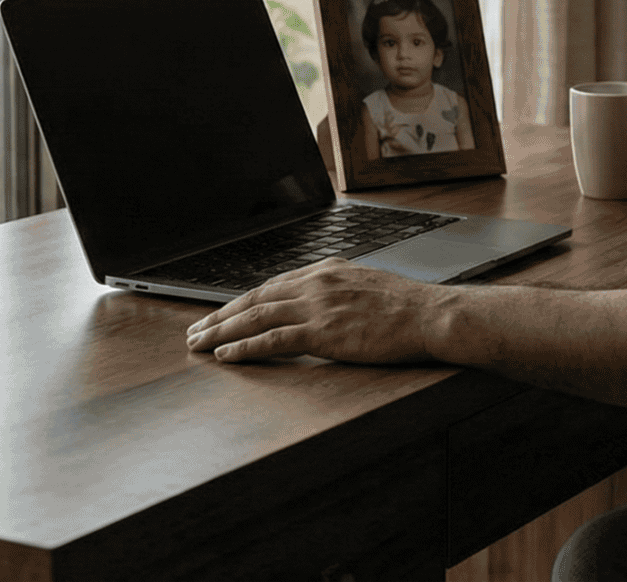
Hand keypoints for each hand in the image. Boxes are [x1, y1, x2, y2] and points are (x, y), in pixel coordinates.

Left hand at [184, 258, 440, 363]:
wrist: (431, 315)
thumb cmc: (409, 308)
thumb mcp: (369, 286)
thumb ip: (341, 290)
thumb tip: (325, 302)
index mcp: (327, 270)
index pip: (272, 286)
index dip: (242, 302)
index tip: (222, 314)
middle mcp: (317, 283)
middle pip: (255, 299)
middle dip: (220, 316)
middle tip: (195, 330)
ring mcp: (318, 307)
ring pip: (256, 318)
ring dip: (222, 332)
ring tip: (198, 344)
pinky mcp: (323, 332)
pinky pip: (272, 340)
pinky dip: (245, 348)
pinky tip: (226, 356)